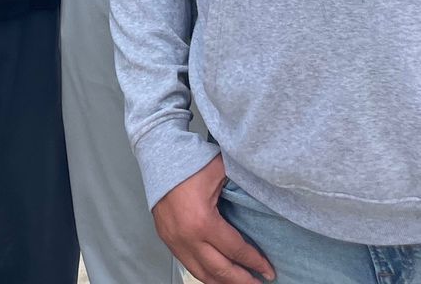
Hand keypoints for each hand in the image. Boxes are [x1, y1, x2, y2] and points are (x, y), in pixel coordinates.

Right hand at [152, 157, 272, 282]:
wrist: (157, 154)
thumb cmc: (189, 161)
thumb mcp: (221, 170)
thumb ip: (242, 186)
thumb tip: (265, 196)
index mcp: (204, 222)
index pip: (235, 251)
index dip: (255, 263)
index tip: (269, 271)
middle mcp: (188, 238)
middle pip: (221, 271)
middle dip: (243, 281)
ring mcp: (174, 240)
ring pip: (203, 274)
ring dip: (224, 282)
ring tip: (239, 283)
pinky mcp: (166, 238)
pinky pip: (189, 265)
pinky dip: (206, 274)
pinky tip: (217, 275)